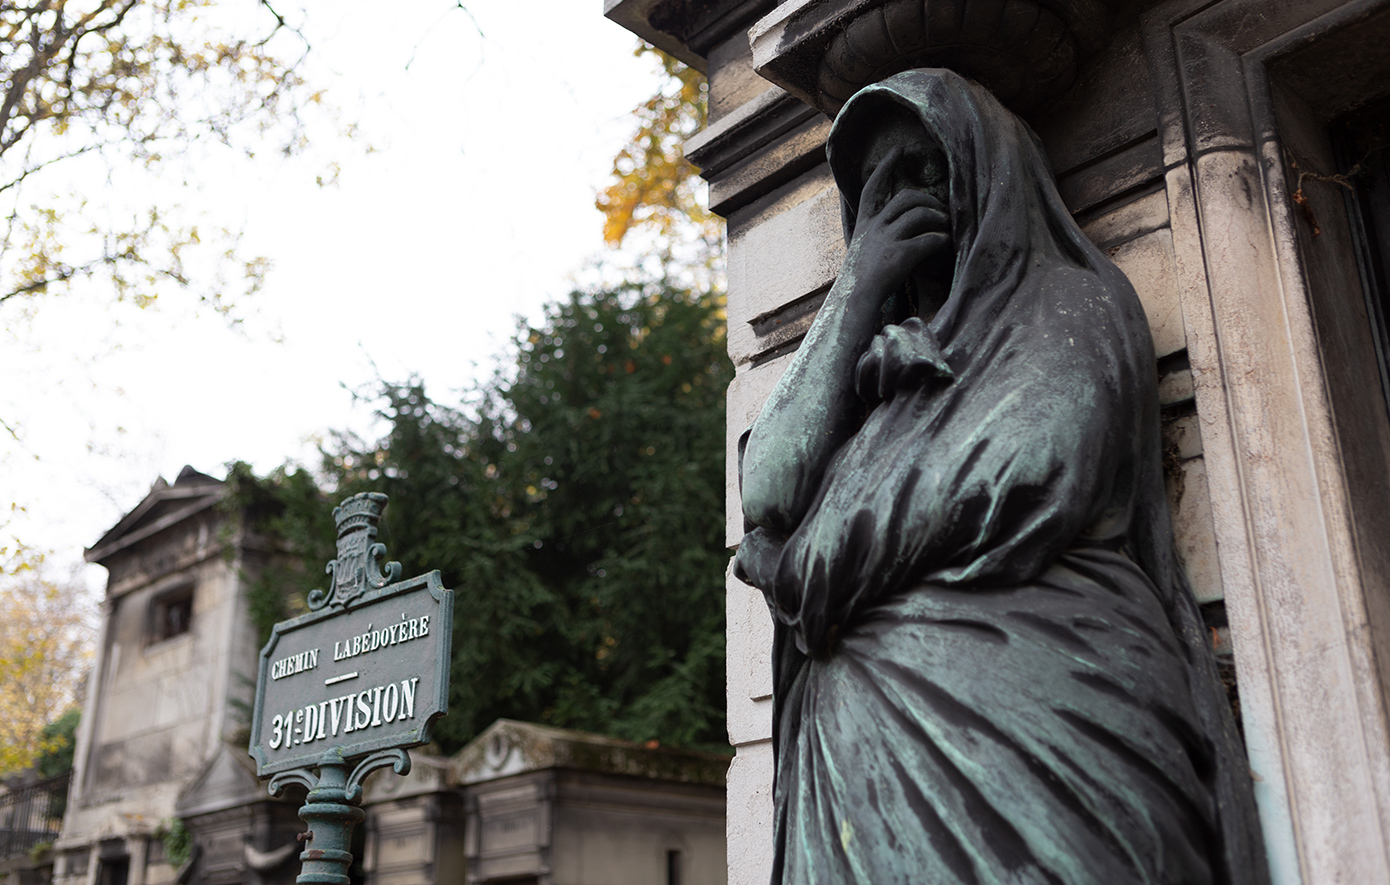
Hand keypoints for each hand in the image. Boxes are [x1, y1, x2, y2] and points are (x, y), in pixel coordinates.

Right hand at [843, 146, 950, 306]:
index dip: (886, 166)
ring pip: (920, 213)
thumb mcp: (862, 254)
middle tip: (940, 209)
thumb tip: (902, 233)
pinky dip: (941, 240)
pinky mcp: (900, 255)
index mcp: (864, 226)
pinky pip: (929, 240)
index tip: (899, 149)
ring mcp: (886, 240)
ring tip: (947, 225)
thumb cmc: (859, 285)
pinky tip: (945, 244)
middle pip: (905, 197)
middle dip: (928, 199)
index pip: (872, 188)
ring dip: (939, 217)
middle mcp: (874, 228)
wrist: (853, 304)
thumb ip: (876, 240)